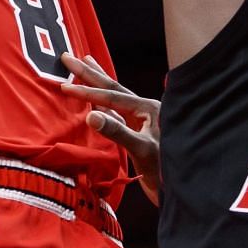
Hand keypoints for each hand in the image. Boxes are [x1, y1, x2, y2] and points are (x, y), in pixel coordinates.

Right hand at [60, 53, 161, 205]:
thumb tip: (91, 114)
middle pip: (113, 88)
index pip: (112, 96)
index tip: (64, 85)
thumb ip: (117, 132)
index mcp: (148, 108)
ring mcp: (141, 122)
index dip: (87, 90)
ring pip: (114, 98)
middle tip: (68, 57)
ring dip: (97, 82)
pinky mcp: (138, 134)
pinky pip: (115, 113)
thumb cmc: (166, 172)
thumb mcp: (141, 151)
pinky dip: (101, 104)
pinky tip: (95, 101)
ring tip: (85, 64)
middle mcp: (145, 110)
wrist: (182, 190)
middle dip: (90, 73)